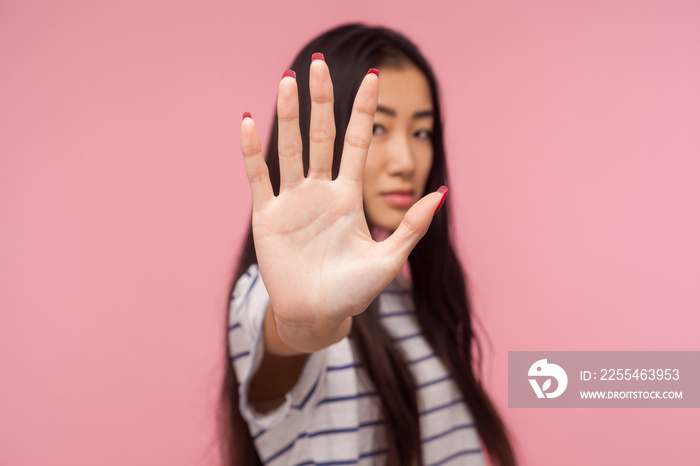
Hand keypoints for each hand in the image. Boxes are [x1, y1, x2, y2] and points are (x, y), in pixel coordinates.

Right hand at [240, 58, 445, 352]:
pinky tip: (249, 120)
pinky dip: (252, 150)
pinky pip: (259, 177)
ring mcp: (293, 201)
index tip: (373, 77)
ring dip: (288, 114)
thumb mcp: (388, 259)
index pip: (358, 144)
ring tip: (287, 79)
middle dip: (321, 100)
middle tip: (318, 62)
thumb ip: (413, 226)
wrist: (317, 317)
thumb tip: (443, 192)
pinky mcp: (268, 216)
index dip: (364, 111)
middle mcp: (321, 191)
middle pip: (321, 136)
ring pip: (290, 148)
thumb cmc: (354, 292)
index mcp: (349, 197)